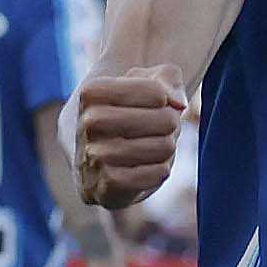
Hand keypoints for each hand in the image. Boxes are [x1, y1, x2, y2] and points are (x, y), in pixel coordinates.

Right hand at [74, 66, 186, 209]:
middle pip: (164, 119)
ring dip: (167, 148)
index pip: (156, 92)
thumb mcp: (147, 83)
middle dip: (171, 123)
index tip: (155, 103)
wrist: (98, 162)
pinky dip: (160, 170)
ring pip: (163, 147)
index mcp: (92, 93)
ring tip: (154, 146)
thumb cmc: (128, 114)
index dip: (166, 98)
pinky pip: (157, 174)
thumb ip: (168, 78)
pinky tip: (147, 166)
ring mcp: (94, 158)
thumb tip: (179, 103)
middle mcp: (87, 124)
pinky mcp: (106, 188)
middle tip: (162, 127)